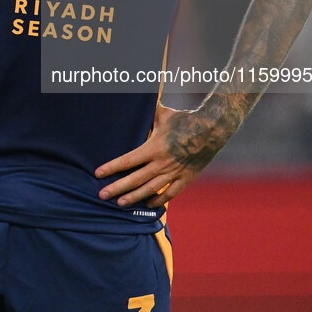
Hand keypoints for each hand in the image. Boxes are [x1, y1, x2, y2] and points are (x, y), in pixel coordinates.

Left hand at [95, 102, 226, 207]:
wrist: (213, 128)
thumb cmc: (185, 117)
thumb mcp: (162, 113)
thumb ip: (145, 115)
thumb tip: (131, 107)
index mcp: (155, 146)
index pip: (128, 160)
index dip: (112, 168)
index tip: (98, 173)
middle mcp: (163, 163)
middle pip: (135, 179)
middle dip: (117, 188)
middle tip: (102, 195)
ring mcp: (175, 172)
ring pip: (151, 190)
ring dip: (134, 197)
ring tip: (119, 203)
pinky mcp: (186, 178)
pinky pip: (170, 193)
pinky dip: (158, 200)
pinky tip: (147, 204)